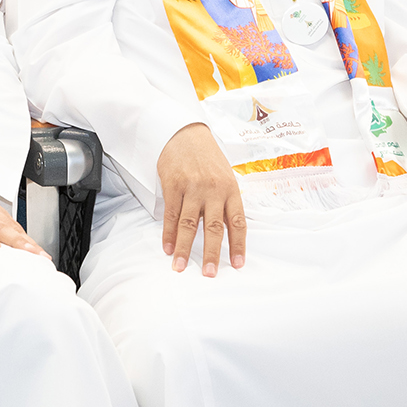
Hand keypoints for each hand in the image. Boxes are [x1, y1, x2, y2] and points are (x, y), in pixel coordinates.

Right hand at [156, 122, 245, 274]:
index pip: (237, 222)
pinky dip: (168, 233)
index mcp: (231, 189)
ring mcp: (192, 187)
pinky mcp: (173, 185)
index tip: (237, 265)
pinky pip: (171, 214)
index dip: (238, 245)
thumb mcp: (225, 176)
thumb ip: (227, 201)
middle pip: (213, 227)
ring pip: (188, 224)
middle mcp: (213, 190)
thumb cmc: (208, 157)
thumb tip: (229, 232)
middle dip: (211, 253)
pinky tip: (168, 247)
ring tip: (180, 266)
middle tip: (209, 273)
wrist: (185, 133)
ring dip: (184, 248)